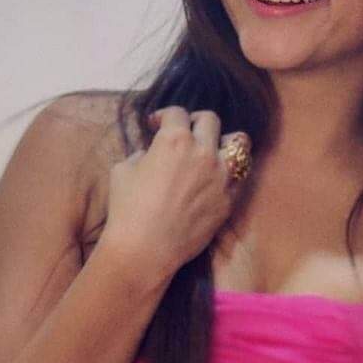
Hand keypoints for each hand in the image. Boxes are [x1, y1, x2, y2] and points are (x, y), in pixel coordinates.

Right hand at [99, 106, 251, 281]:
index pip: (176, 113)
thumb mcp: (123, 170)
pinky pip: (239, 177)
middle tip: (186, 132)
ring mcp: (221, 177)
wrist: (145, 249)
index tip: (156, 125)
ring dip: (225, 142)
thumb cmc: (127, 209)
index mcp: (175, 140)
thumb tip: (151, 154)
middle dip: (196, 122)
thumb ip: (142, 154)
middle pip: (210, 121)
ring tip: (214, 151)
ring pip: (239, 144)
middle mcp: (204, 152)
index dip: (164, 116)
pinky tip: (217, 179)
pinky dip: (229, 173)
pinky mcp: (229, 201)